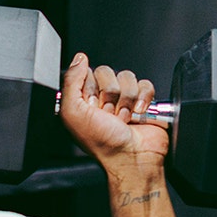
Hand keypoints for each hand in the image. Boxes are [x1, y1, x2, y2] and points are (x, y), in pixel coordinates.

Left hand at [59, 52, 168, 170]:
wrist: (132, 157)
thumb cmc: (102, 143)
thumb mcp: (73, 112)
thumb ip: (71, 82)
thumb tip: (79, 59)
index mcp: (81, 99)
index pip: (86, 73)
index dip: (90, 88)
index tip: (91, 105)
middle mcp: (101, 97)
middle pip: (107, 72)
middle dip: (109, 95)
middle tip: (108, 114)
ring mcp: (123, 98)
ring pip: (127, 77)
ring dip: (126, 100)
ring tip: (122, 118)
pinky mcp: (143, 101)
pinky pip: (145, 84)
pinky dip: (143, 99)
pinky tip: (137, 114)